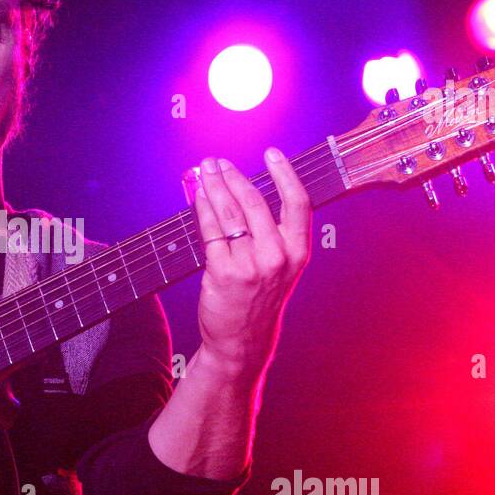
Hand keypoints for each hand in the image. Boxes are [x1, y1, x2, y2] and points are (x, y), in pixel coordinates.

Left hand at [190, 150, 311, 375]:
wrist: (242, 341)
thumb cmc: (260, 300)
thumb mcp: (280, 268)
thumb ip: (271, 233)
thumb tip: (246, 190)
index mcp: (297, 253)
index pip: (297, 203)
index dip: (285, 173)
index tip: (272, 153)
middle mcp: (277, 257)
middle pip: (255, 202)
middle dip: (233, 176)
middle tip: (218, 162)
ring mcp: (250, 265)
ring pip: (229, 213)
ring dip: (214, 186)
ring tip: (205, 171)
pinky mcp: (223, 272)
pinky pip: (211, 231)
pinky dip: (202, 209)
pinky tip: (197, 196)